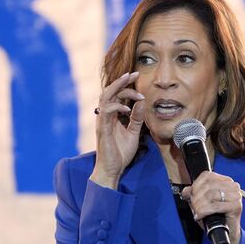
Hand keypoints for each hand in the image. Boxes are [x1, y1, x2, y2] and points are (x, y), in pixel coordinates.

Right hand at [90, 72, 144, 188]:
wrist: (112, 170)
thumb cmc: (120, 153)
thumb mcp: (133, 133)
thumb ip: (136, 118)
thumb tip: (142, 103)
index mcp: (112, 115)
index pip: (117, 95)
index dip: (126, 85)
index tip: (138, 77)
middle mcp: (105, 116)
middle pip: (110, 91)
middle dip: (121, 80)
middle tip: (134, 73)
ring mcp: (103, 121)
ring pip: (105, 97)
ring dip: (117, 87)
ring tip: (129, 81)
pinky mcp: (103, 129)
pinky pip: (106, 112)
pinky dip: (117, 106)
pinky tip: (128, 108)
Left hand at [181, 172, 243, 243]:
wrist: (228, 233)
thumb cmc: (216, 216)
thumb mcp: (203, 203)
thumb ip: (194, 194)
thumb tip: (185, 191)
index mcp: (226, 181)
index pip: (208, 176)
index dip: (196, 185)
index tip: (189, 195)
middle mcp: (233, 186)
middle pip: (208, 186)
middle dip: (196, 197)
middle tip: (193, 207)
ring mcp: (236, 196)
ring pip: (211, 195)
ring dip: (199, 205)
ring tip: (196, 212)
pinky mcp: (236, 206)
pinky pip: (215, 206)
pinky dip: (204, 211)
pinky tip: (200, 216)